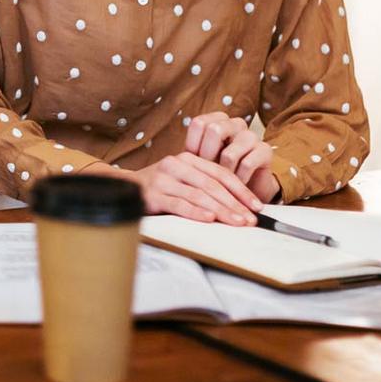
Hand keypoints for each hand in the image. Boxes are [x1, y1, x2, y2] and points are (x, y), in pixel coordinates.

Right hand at [86, 154, 260, 224]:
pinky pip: (178, 204)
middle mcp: (175, 164)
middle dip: (235, 203)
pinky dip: (195, 212)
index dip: (241, 189)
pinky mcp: (152, 194)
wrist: (124, 188)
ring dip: (221, 210)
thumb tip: (239, 206)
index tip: (256, 206)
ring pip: (199, 194)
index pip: (220, 173)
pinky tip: (209, 219)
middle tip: (250, 219)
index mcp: (187, 159)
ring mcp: (163, 179)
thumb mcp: (183, 180)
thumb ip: (204, 186)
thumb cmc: (159, 188)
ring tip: (236, 222)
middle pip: (212, 184)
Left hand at [184, 112, 279, 202]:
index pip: (199, 123)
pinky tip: (237, 186)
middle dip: (208, 158)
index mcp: (216, 120)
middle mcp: (235, 123)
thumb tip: (173, 160)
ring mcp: (251, 136)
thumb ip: (190, 154)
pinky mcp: (265, 150)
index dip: (193, 146)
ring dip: (223, 173)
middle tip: (209, 172)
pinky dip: (239, 180)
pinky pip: (247, 164)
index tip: (195, 162)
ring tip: (223, 182)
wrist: (244, 190)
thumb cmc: (217, 172)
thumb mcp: (200, 161)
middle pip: (215, 131)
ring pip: (229, 153)